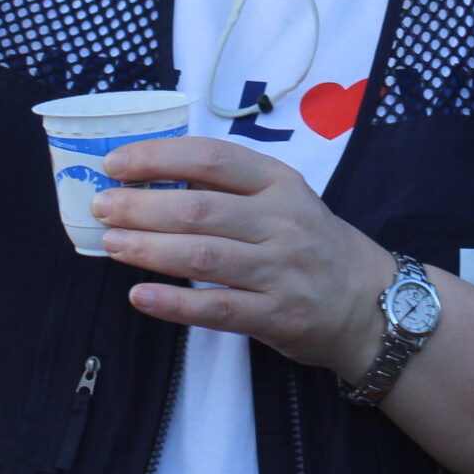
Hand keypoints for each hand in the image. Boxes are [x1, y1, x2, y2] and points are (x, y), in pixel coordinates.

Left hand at [92, 138, 398, 375]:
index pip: (213, 157)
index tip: (117, 164)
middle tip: (101, 207)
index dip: (159, 157)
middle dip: (142, 206)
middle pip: (200, 208)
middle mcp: (282, 222)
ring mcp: (280, 270)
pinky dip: (174, 303)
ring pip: (203, 256)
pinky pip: (217, 309)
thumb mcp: (284, 200)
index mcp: (280, 182)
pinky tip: (140, 297)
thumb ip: (230, 188)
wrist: (372, 303)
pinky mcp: (276, 315)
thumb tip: (151, 177)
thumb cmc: (313, 244)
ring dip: (149, 250)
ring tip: (110, 245)